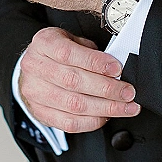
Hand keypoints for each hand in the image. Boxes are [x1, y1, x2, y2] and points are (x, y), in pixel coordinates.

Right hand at [19, 27, 140, 132]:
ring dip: (106, 108)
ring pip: (74, 105)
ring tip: (126, 107)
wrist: (34, 67)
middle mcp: (35, 68)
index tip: (117, 69)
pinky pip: (69, 123)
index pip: (68, 54)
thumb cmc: (57, 51)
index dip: (95, 63)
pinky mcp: (40, 113)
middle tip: (128, 92)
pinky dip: (92, 121)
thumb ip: (90, 50)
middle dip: (107, 89)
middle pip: (73, 81)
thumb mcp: (71, 39)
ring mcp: (35, 92)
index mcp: (44, 44)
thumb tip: (114, 67)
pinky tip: (107, 116)